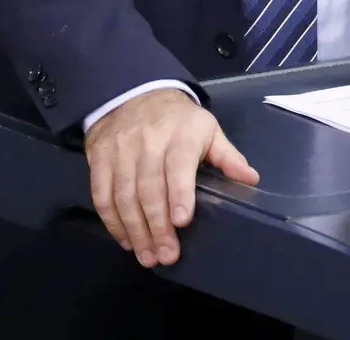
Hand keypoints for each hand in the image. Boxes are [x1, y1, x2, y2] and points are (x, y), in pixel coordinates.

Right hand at [84, 88, 258, 268]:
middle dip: (157, 226)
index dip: (179, 194)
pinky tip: (126, 240)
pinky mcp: (98, 159)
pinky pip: (101, 195)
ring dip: (135, 230)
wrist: (134, 93)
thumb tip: (251, 179)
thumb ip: (227, 157)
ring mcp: (120, 151)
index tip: (182, 222)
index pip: (178, 165)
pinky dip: (112, 222)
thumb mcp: (208, 130)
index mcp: (180, 135)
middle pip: (149, 188)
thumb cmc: (179, 121)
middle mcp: (147, 142)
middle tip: (167, 255)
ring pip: (124, 196)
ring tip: (148, 256)